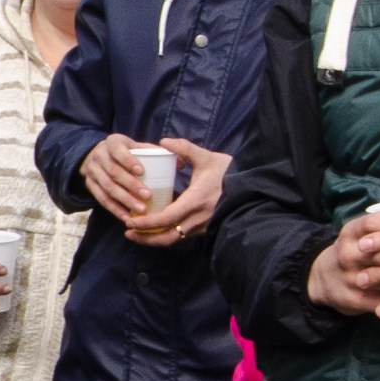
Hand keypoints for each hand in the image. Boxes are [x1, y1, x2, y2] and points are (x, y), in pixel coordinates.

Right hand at [80, 134, 154, 223]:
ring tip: (141, 209)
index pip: (117, 150)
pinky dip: (115, 209)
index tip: (142, 171)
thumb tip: (180, 164)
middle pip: (113, 172)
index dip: (128, 161)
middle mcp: (99, 156)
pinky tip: (127, 217)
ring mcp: (92, 171)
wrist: (96, 155)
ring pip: (108, 188)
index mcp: (112, 142)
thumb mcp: (135, 146)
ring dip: (125, 200)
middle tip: (147, 195)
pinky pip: (102, 199)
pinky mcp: (90, 185)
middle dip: (130, 185)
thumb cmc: (124, 152)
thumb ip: (155, 152)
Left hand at [95, 135, 229, 245]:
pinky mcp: (204, 229)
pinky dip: (166, 235)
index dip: (147, 223)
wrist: (251, 189)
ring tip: (136, 233)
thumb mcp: (207, 157)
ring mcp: (202, 227)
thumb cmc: (228, 172)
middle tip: (128, 232)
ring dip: (154, 239)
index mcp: (195, 201)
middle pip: (167, 237)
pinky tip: (155, 229)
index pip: (166, 218)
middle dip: (145, 237)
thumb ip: (185, 148)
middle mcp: (198, 218)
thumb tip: (164, 141)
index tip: (130, 221)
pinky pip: (181, 236)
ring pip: (174, 239)